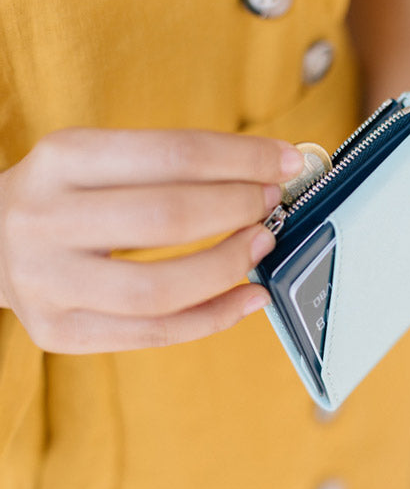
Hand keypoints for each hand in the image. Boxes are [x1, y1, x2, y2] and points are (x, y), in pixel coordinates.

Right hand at [0, 128, 303, 352]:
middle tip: (270, 203)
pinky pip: (155, 333)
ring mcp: (49, 283)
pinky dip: (215, 317)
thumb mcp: (99, 160)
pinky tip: (250, 297)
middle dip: (237, 208)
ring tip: (263, 244)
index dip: (240, 159)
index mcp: (62, 159)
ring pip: (161, 288)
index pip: (171, 154)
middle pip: (167, 218)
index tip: (285, 162)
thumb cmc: (68, 197)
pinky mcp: (62, 331)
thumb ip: (170, 166)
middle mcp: (46, 219)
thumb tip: (265, 171)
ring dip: (229, 265)